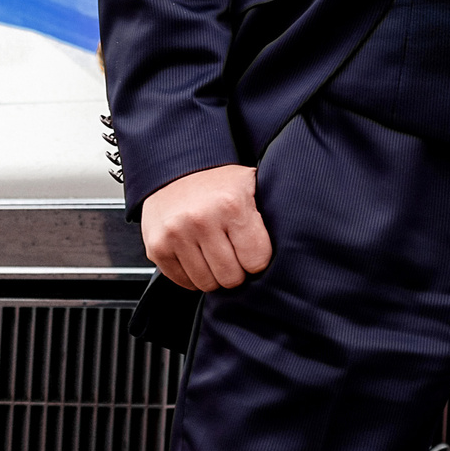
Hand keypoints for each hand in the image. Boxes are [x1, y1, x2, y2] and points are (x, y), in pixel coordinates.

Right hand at [142, 163, 272, 291]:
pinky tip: (195, 253)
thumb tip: (293, 246)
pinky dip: (191, 274)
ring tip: (213, 251)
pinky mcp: (157, 246)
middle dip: (235, 269)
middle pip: (231, 277)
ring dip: (213, 273)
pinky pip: (183, 282)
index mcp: (231, 205)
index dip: (256, 258)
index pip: (257, 262)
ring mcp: (175, 234)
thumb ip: (268, 216)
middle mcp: (201, 219)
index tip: (250, 247)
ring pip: (207, 284)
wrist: (176, 166)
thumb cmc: (219, 182)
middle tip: (231, 250)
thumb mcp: (251, 186)